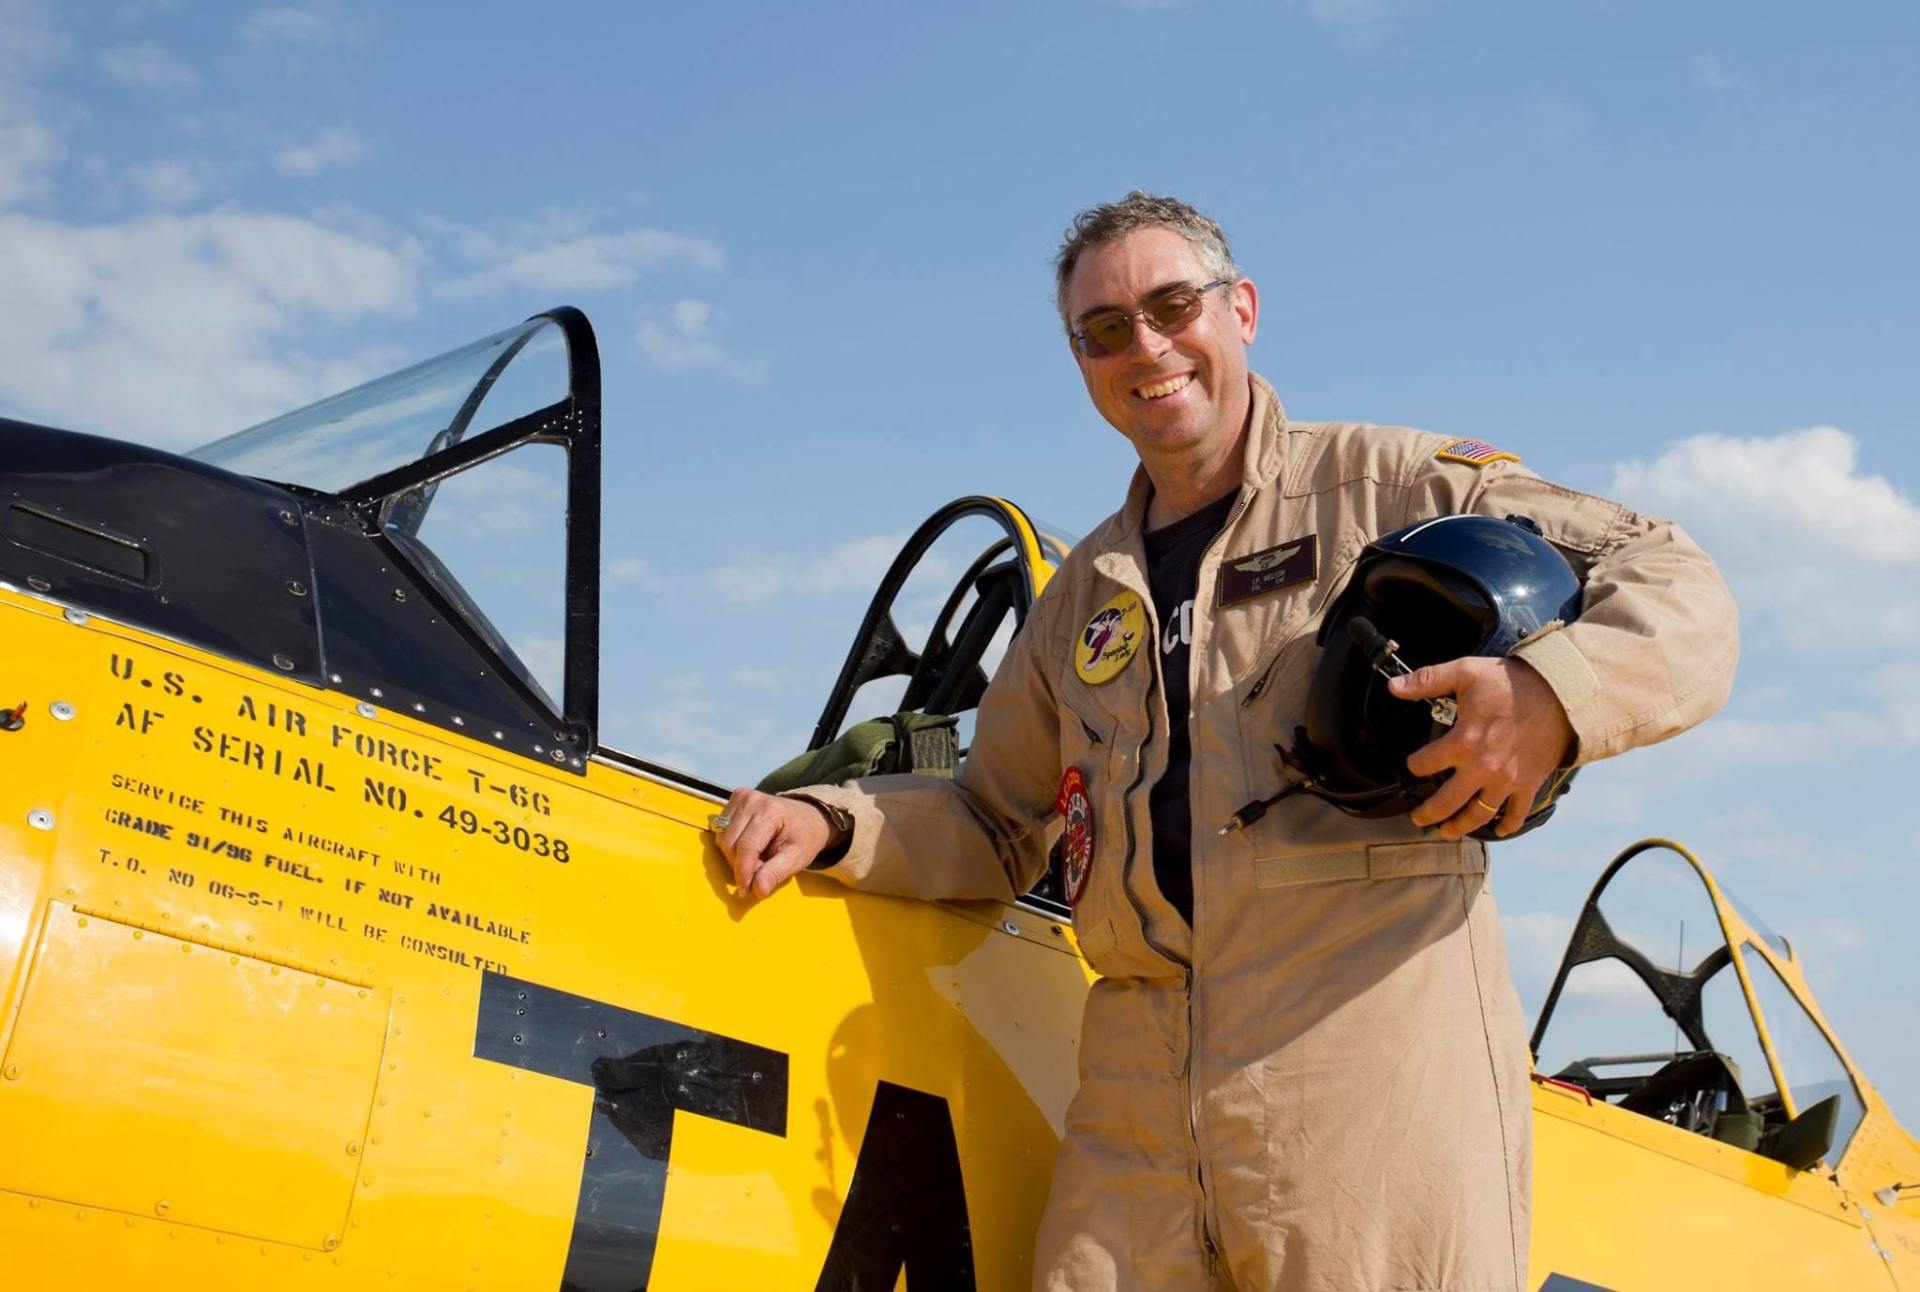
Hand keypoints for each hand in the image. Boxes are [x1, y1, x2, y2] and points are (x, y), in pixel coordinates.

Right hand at [712, 789, 834, 899]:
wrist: (808, 816)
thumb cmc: (804, 837)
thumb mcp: (797, 858)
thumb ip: (776, 873)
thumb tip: (758, 890)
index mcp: (771, 811)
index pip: (747, 846)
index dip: (743, 872)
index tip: (744, 891)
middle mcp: (753, 800)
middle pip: (730, 844)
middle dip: (741, 866)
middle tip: (760, 871)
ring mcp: (742, 797)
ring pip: (722, 839)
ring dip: (735, 856)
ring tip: (758, 857)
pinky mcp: (735, 799)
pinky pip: (721, 830)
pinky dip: (732, 844)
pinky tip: (750, 845)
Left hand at [1389, 657, 1573, 839]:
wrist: (1560, 693)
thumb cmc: (1512, 682)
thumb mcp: (1465, 672)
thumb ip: (1427, 680)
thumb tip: (1394, 687)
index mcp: (1463, 742)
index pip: (1425, 764)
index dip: (1414, 765)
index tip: (1414, 764)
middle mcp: (1482, 767)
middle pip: (1446, 802)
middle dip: (1428, 813)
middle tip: (1418, 819)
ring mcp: (1506, 780)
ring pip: (1478, 815)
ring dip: (1461, 827)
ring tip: (1448, 832)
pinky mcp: (1529, 784)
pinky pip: (1517, 814)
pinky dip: (1507, 826)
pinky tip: (1498, 830)